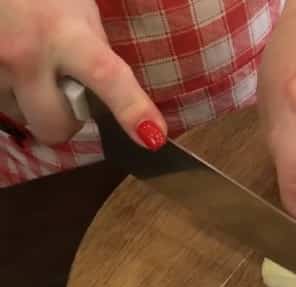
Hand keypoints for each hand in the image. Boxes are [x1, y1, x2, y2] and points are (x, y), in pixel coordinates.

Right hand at [0, 0, 165, 148]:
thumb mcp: (78, 12)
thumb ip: (95, 53)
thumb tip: (113, 96)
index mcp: (64, 33)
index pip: (105, 75)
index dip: (132, 108)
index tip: (153, 136)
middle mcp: (24, 55)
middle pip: (56, 126)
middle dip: (66, 119)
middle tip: (66, 93)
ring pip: (24, 118)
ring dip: (32, 104)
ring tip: (29, 68)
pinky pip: (2, 107)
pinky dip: (10, 94)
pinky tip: (11, 66)